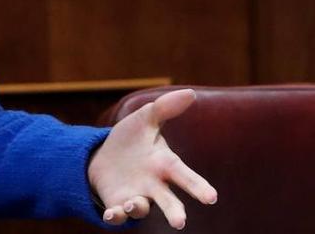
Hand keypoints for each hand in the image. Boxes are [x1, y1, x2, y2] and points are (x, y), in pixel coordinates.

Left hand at [88, 89, 217, 228]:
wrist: (104, 157)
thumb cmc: (132, 140)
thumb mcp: (144, 120)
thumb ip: (164, 109)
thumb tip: (190, 93)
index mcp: (164, 165)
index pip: (184, 176)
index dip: (198, 187)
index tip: (211, 198)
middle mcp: (154, 186)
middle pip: (169, 201)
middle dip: (174, 212)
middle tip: (179, 223)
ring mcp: (136, 197)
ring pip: (141, 209)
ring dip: (138, 207)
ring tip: (133, 203)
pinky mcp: (116, 205)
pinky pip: (117, 215)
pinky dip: (115, 216)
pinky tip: (110, 214)